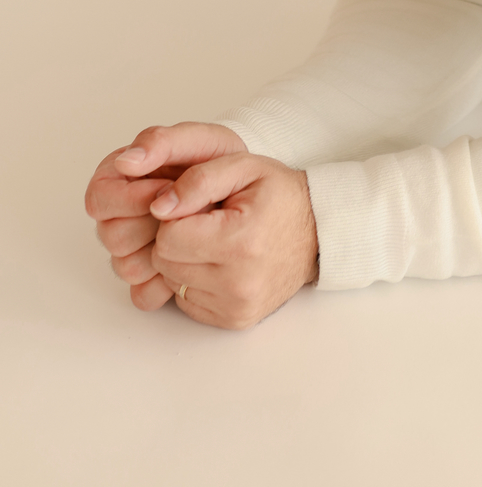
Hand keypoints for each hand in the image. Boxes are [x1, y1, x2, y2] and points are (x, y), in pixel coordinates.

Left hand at [86, 122, 318, 329]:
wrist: (317, 232)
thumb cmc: (279, 195)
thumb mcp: (244, 166)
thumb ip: (198, 180)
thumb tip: (159, 207)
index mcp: (240, 241)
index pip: (167, 237)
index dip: (176, 217)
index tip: (199, 208)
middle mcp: (238, 283)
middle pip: (166, 263)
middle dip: (177, 240)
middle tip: (207, 224)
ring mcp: (237, 306)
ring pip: (173, 283)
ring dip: (186, 261)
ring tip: (215, 242)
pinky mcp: (235, 320)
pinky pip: (187, 301)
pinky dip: (196, 281)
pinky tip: (219, 263)